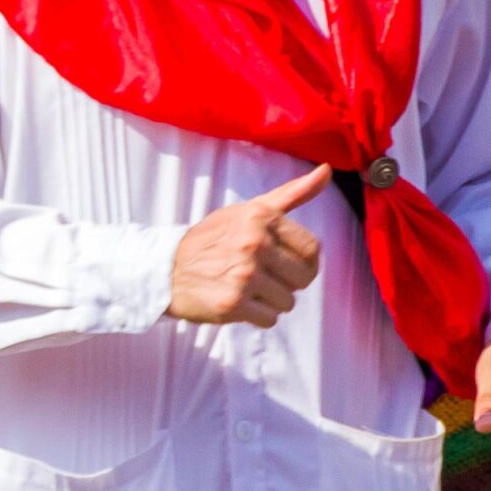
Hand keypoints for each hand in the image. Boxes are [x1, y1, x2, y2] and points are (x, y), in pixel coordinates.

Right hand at [167, 164, 329, 327]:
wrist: (164, 269)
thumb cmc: (211, 239)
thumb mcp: (248, 211)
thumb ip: (291, 194)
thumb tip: (326, 171)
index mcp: (260, 218)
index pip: (312, 249)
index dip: (301, 260)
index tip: (281, 261)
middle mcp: (253, 244)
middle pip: (303, 278)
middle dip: (286, 282)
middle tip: (258, 275)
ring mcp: (243, 275)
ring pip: (287, 302)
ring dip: (269, 301)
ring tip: (244, 288)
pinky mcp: (232, 304)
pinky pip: (269, 319)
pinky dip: (256, 316)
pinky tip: (236, 302)